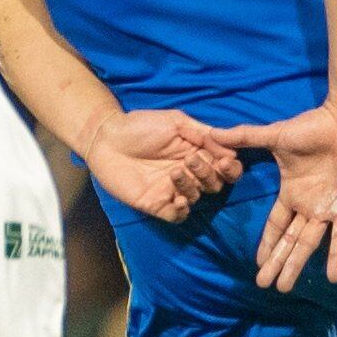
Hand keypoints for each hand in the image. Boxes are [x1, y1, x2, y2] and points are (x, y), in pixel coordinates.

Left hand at [79, 108, 240, 222]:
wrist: (107, 137)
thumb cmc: (141, 126)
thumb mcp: (176, 122)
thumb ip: (203, 133)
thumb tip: (230, 147)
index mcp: (198, 154)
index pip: (224, 168)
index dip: (230, 168)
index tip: (224, 161)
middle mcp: (189, 174)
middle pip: (215, 184)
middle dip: (209, 174)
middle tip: (191, 160)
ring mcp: (172, 190)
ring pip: (197, 197)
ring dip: (191, 186)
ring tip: (175, 171)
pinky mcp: (156, 203)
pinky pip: (177, 215)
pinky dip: (182, 209)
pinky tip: (178, 198)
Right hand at [210, 98, 336, 290]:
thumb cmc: (312, 127)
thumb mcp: (273, 136)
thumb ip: (244, 137)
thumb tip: (211, 133)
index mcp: (292, 193)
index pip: (276, 225)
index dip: (267, 244)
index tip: (256, 263)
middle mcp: (308, 205)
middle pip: (289, 241)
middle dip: (276, 263)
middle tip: (264, 286)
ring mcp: (327, 208)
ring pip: (308, 244)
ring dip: (296, 265)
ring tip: (284, 287)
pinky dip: (336, 255)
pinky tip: (332, 277)